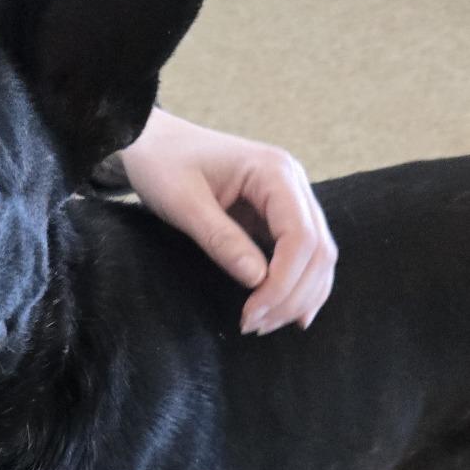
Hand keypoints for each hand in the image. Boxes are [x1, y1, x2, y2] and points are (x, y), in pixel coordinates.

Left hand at [115, 108, 336, 333]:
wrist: (152, 143)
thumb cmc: (163, 165)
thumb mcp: (184, 204)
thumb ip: (220, 239)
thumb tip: (257, 281)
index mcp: (274, 171)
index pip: (301, 237)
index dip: (282, 283)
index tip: (251, 314)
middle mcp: (292, 182)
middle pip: (318, 250)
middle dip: (292, 295)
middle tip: (255, 327)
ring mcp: (289, 197)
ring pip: (317, 255)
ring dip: (298, 295)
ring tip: (264, 325)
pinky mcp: (277, 213)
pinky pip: (300, 253)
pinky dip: (296, 284)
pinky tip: (283, 311)